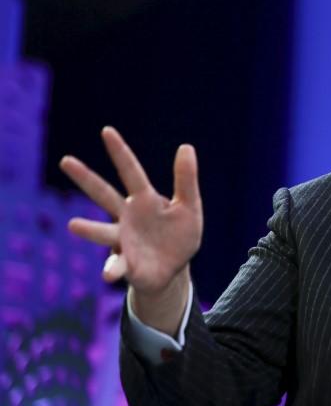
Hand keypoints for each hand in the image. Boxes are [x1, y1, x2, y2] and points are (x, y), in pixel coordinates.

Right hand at [60, 126, 202, 296]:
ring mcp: (122, 240)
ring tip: (73, 225)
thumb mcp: (189, 207)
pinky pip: (116, 266)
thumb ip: (186, 180)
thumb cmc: (179, 234)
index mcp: (145, 200)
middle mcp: (127, 217)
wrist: (174, 268)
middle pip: (104, 194)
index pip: (131, 172)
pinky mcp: (126, 264)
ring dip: (89, 229)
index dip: (120, 152)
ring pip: (102, 232)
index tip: (106, 130)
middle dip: (86, 178)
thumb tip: (186, 146)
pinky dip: (112, 269)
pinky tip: (108, 275)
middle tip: (66, 160)